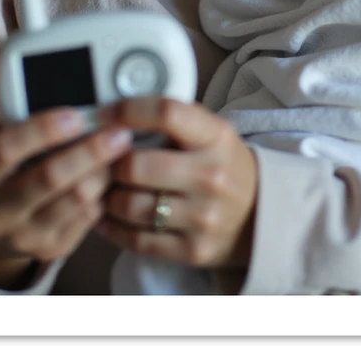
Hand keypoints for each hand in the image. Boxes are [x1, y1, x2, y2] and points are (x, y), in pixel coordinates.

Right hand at [0, 46, 134, 288]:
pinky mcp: (51, 248)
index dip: (41, 130)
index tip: (74, 113)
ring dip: (103, 169)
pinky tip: (114, 170)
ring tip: (121, 145)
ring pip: (75, 200)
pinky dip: (106, 191)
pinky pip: (88, 219)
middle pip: (48, 178)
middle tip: (117, 130)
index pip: (4, 150)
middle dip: (87, 151)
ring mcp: (23, 235)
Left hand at [94, 96, 258, 271]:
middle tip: (102, 161)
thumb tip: (119, 112)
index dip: (128, 111)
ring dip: (108, 197)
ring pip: (131, 206)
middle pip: (138, 165)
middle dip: (111, 163)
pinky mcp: (193, 250)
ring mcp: (203, 216)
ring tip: (105, 188)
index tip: (105, 115)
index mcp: (216, 137)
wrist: (259, 215)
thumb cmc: (222, 164)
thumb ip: (173, 119)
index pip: (167, 113)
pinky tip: (107, 216)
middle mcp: (212, 176)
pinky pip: (137, 240)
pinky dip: (113, 228)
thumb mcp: (211, 131)